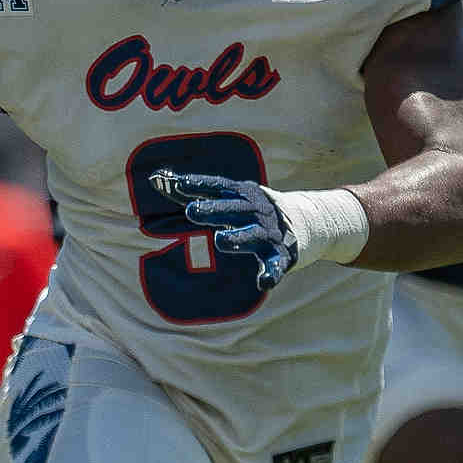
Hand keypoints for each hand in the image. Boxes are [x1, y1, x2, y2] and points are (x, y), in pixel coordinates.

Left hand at [149, 170, 297, 290]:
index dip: (196, 185)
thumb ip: (192, 191)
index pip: (217, 186)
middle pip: (233, 208)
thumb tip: (155, 179)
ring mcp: (270, 231)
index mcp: (242, 193)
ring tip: (221, 240)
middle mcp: (257, 209)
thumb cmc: (252, 209)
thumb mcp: (227, 197)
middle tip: (191, 212)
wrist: (308, 221)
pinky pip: (276, 264)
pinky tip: (264, 282)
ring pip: (253, 234)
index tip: (175, 183)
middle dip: (214, 210)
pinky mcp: (282, 254)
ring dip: (238, 237)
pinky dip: (271, 272)